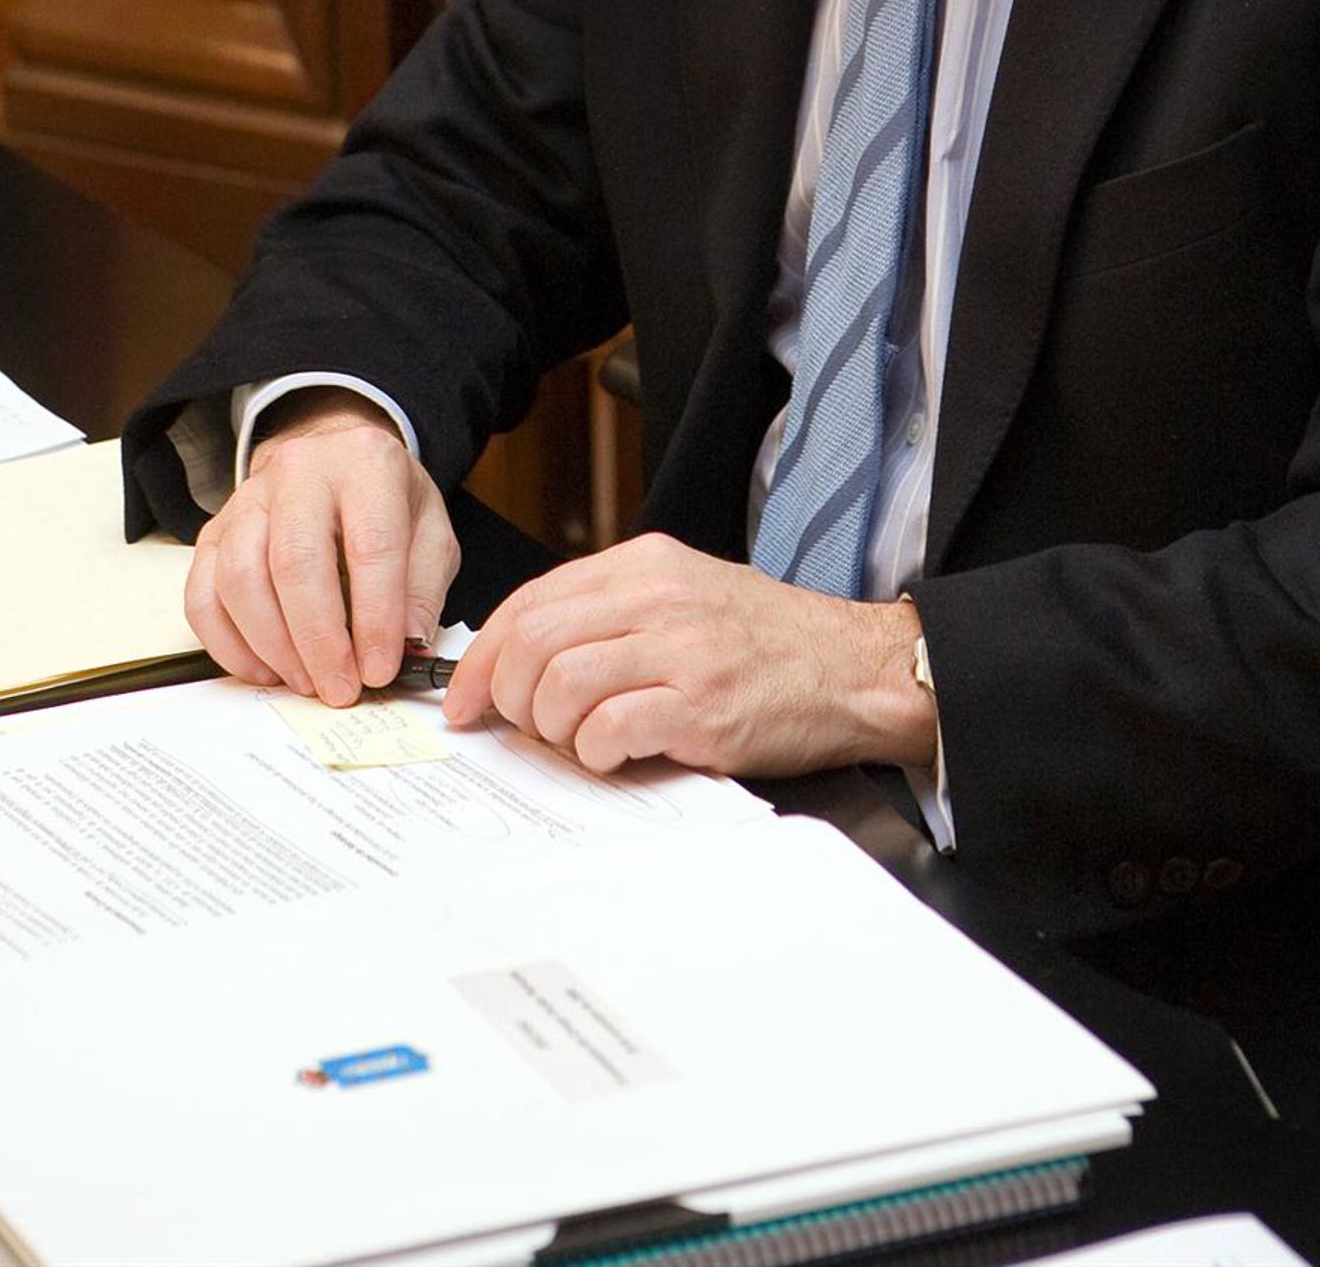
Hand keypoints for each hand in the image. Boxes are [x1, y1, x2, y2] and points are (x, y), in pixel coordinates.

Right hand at [183, 389, 458, 705]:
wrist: (336, 460)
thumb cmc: (384, 501)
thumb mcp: (429, 532)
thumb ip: (421, 590)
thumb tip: (407, 647)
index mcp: (365, 464)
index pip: (370, 546)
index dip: (375, 617)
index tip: (379, 669)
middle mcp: (300, 471)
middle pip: (295, 562)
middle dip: (317, 640)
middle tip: (338, 688)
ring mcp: (248, 499)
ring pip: (240, 578)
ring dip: (273, 645)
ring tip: (306, 680)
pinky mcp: (215, 530)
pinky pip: (203, 594)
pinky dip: (228, 644)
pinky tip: (264, 668)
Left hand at [441, 532, 933, 777]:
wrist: (854, 668)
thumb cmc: (768, 641)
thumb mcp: (687, 593)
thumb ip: (614, 611)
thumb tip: (524, 654)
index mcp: (647, 564)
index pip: (532, 601)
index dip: (483, 656)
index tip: (464, 698)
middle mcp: (659, 598)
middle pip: (534, 643)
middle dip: (507, 698)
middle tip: (523, 729)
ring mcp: (682, 652)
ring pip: (561, 687)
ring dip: (553, 731)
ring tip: (581, 742)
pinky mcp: (702, 709)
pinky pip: (610, 731)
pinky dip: (596, 754)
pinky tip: (619, 755)